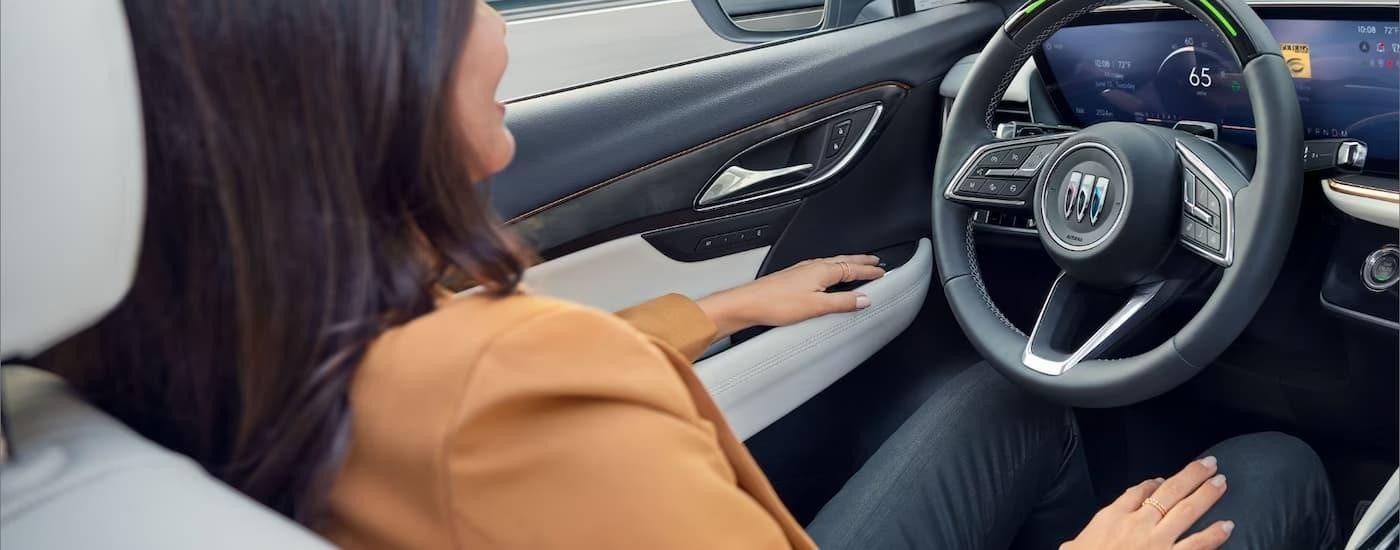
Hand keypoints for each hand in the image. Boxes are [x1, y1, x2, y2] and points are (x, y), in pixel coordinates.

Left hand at [695, 255, 884, 338]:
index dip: (869, 271)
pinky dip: (834, 270)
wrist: (748, 303)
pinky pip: (821, 269)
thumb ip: (842, 303)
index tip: (882, 272)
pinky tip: (830, 277)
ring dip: (848, 264)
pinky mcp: (794, 277)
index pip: (853, 268)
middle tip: (876, 262)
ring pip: (833, 264)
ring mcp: (802, 270)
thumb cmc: (776, 303)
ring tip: (858, 267)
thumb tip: (864, 299)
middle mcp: (813, 266)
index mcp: (822, 270)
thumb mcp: (816, 306)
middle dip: (861, 262)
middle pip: (844, 261)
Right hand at [1062, 456, 1233, 549]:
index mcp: (1114, 516)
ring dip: (1206, 496)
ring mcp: (1157, 542)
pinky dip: (1213, 535)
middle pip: (1169, 492)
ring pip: (1186, 512)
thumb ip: (1090, 531)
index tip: (1164, 479)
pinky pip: (1197, 545)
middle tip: (1210, 464)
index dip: (1154, 483)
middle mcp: (1139, 524)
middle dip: (1191, 476)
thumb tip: (1093, 530)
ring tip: (1221, 482)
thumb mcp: (1075, 544)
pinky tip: (1227, 525)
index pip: (1138, 491)